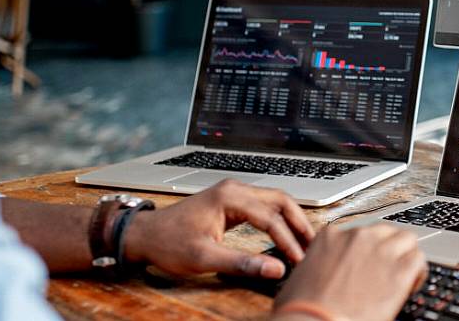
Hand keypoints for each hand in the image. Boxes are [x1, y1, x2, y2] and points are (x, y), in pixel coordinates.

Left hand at [123, 179, 314, 278]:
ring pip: (275, 201)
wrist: (145, 234)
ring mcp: (233, 193)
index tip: (298, 261)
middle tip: (313, 246)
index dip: (288, 241)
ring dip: (292, 220)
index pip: (271, 218)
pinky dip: (279, 219)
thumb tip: (275, 270)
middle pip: (281, 201)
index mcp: (230, 197)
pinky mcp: (231, 201)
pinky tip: (285, 234)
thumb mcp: (204, 258)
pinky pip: (264, 206)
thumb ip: (242, 263)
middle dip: (300, 223)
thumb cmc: (168, 243)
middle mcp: (235, 189)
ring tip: (305, 242)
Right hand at [273, 223, 427, 320]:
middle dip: (388, 248)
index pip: (358, 233)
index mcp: (330, 236)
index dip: (365, 250)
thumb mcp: (303, 277)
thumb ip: (321, 266)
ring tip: (403, 275)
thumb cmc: (301, 309)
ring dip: (405, 255)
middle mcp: (357, 237)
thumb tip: (326, 276)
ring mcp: (380, 250)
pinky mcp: (398, 269)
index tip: (366, 264)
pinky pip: (418, 260)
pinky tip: (411, 285)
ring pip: (406, 239)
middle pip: (384, 231)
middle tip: (387, 269)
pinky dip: (417, 272)